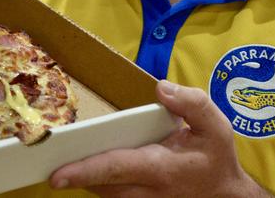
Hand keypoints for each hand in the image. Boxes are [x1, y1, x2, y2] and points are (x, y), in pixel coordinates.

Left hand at [49, 80, 270, 196]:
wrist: (228, 196)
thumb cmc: (217, 158)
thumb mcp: (215, 125)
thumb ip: (189, 102)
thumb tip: (161, 88)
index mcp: (159, 167)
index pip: (115, 168)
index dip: (84, 171)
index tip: (57, 174)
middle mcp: (146, 190)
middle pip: (101, 185)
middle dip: (74, 174)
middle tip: (46, 162)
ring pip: (105, 194)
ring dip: (84, 180)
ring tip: (61, 162)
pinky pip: (114, 196)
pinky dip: (98, 184)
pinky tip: (86, 169)